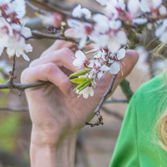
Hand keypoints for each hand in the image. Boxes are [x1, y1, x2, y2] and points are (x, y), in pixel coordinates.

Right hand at [21, 36, 138, 147]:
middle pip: (67, 41)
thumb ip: (118, 70)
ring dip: (76, 68)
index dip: (89, 38)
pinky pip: (48, 68)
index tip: (104, 46)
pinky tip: (69, 91)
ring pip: (60, 53)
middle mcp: (49, 57)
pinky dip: (63, 79)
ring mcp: (38, 65)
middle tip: (95, 66)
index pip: (76, 37)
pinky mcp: (30, 77)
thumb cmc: (80, 108)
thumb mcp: (104, 86)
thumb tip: (136, 53)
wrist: (64, 130)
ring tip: (83, 83)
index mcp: (64, 56)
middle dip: (85, 52)